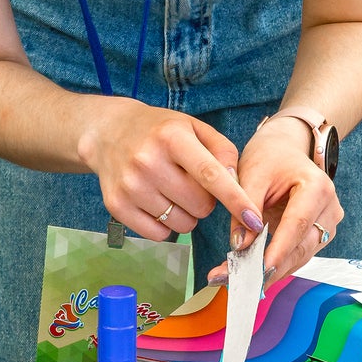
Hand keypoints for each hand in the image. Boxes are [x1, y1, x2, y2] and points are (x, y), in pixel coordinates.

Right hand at [78, 97, 262, 245]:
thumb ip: (223, 152)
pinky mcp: (117, 206)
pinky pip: (158, 234)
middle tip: (192, 184)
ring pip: (181, 224)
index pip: (210, 175)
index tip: (254, 220)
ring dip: (186, 215)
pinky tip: (158, 203)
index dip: (236, 200)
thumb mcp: (194, 128)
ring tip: (173, 191)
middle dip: (205, 201)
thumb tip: (237, 185)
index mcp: (172, 137)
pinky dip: (165, 225)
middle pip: (199, 206)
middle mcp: (148, 161)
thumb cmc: (160, 131)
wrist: (107, 132)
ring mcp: (130, 185)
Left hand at [236, 117, 342, 282]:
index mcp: (318, 187)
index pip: (298, 224)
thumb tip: (239, 246)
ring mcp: (327, 224)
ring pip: (299, 257)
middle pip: (301, 247)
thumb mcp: (251, 174)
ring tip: (236, 278)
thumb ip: (245, 208)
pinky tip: (251, 271)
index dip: (279, 249)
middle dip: (269, 267)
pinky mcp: (318, 234)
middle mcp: (329, 209)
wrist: (285, 149)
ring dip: (270, 271)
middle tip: (237, 280)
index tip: (259, 269)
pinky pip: (297, 255)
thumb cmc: (269, 157)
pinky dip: (274, 264)